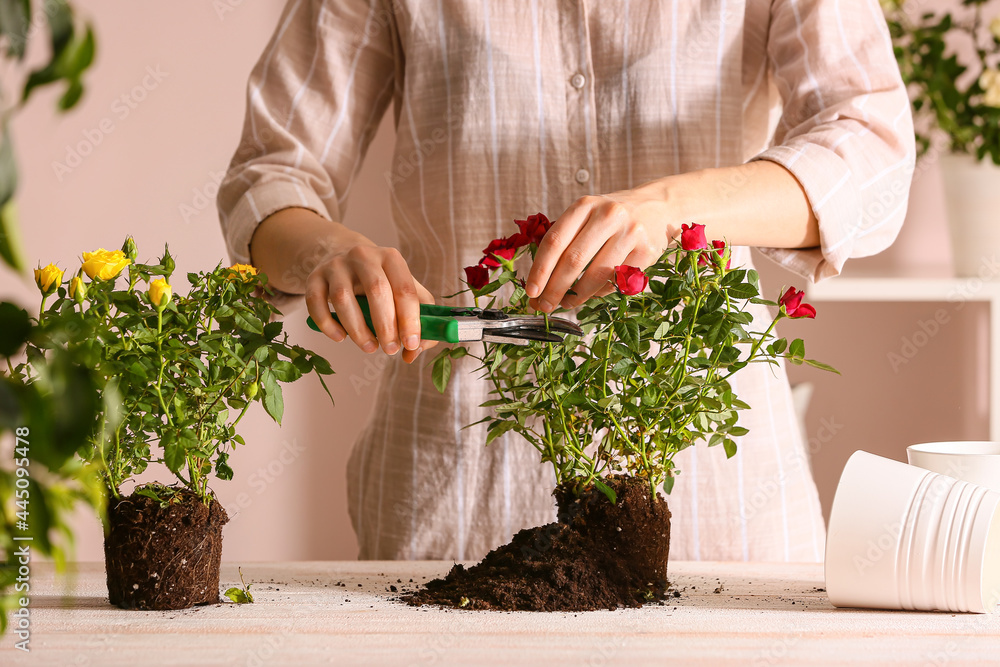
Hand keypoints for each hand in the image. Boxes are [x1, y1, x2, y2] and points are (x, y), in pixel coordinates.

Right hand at [305, 243, 437, 363]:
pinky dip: (327, 324)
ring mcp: (336, 265)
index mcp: (391, 258)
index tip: (410, 344)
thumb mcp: (403, 289)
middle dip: (385, 326)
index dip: (410, 319)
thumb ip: (418, 319)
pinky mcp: (314, 277)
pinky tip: (340, 337)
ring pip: (343, 298)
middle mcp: (363, 255)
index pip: (404, 289)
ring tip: (369, 348)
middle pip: (376, 290)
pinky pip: (315, 302)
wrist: (344, 257)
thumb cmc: (381, 280)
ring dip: (358, 330)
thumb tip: (413, 352)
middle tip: (390, 350)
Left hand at [525, 190, 674, 311]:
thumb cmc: (611, 218)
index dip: (540, 269)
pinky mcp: (646, 251)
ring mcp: (630, 232)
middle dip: (555, 288)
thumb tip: (539, 283)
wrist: (657, 207)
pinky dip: (600, 292)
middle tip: (544, 305)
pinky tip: (591, 294)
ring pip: (596, 274)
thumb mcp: (586, 216)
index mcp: (585, 205)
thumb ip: (565, 241)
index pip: (555, 241)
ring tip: (565, 304)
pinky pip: (616, 280)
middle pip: (573, 260)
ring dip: (577, 295)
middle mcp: (608, 215)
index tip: (531, 291)